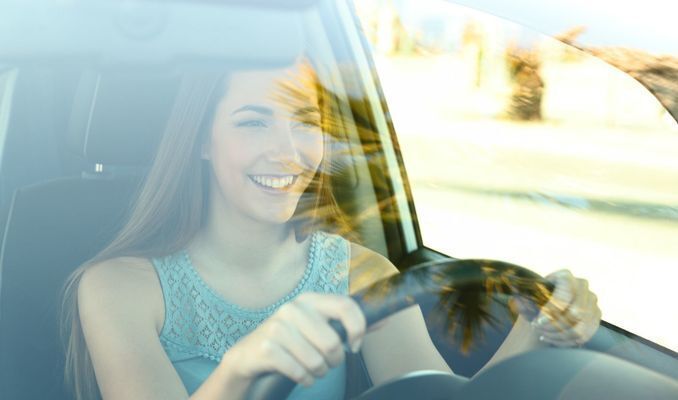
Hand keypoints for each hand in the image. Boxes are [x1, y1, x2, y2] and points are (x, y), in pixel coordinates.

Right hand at [220, 292, 365, 389]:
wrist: (248, 355)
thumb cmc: (290, 341)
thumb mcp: (317, 325)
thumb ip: (348, 322)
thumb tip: (383, 319)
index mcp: (309, 299)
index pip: (346, 306)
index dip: (358, 329)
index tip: (355, 345)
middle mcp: (293, 309)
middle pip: (333, 342)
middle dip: (334, 361)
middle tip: (326, 361)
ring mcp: (277, 327)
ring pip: (317, 361)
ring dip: (318, 372)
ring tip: (310, 367)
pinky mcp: (266, 348)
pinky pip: (299, 372)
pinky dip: (304, 379)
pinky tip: (299, 375)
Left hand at [520, 269, 600, 346]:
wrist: (544, 307)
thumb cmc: (533, 299)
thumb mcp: (525, 294)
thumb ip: (519, 289)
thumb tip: (511, 284)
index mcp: (565, 276)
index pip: (564, 296)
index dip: (551, 312)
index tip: (536, 323)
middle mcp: (583, 286)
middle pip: (575, 314)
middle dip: (554, 326)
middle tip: (538, 329)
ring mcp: (592, 301)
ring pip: (580, 328)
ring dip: (558, 336)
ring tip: (543, 334)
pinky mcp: (596, 316)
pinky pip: (584, 336)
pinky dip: (566, 341)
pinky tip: (552, 339)